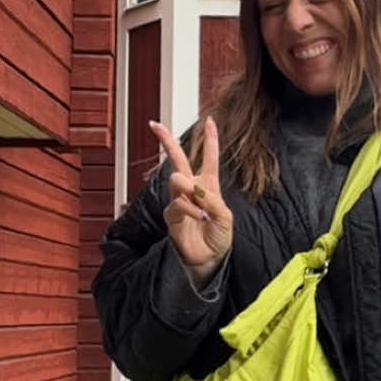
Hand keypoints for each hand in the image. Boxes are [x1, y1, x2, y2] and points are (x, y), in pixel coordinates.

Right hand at [149, 117, 233, 276]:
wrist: (208, 259)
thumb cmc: (219, 237)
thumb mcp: (225, 217)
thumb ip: (211, 200)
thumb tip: (190, 186)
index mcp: (209, 185)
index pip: (209, 158)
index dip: (210, 139)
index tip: (209, 120)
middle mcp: (192, 189)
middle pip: (178, 159)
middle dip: (167, 141)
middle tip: (155, 125)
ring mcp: (180, 200)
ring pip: (177, 179)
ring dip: (190, 190)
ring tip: (201, 207)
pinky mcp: (171, 214)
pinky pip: (178, 203)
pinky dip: (190, 209)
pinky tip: (200, 218)